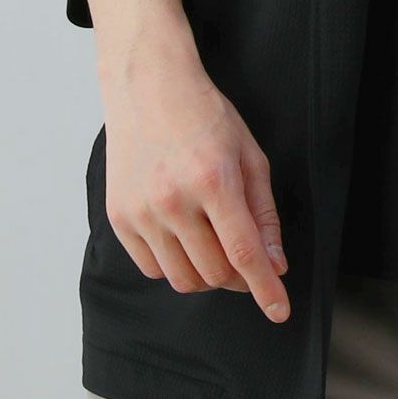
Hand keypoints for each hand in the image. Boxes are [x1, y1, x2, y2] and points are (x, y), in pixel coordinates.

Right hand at [100, 37, 291, 322]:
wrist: (149, 87)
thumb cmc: (204, 115)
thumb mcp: (249, 155)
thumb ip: (264, 213)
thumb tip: (275, 263)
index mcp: (213, 180)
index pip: (244, 253)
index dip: (265, 289)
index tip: (279, 311)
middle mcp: (173, 200)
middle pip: (214, 274)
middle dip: (239, 276)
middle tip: (248, 258)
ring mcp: (141, 212)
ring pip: (182, 279)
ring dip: (207, 273)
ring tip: (214, 241)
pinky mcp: (119, 218)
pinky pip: (152, 268)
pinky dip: (175, 264)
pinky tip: (184, 235)